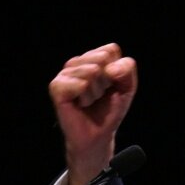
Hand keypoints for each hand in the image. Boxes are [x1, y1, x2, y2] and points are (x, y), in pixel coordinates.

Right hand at [48, 43, 136, 184]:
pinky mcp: (56, 87)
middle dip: (107, 81)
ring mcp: (65, 73)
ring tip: (90, 100)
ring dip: (96, 92)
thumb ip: (127, 69)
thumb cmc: (110, 109)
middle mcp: (77, 62)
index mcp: (93, 57)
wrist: (98, 135)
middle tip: (100, 94)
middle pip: (102, 59)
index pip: (111, 49)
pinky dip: (86, 98)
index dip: (117, 71)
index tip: (111, 85)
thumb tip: (109, 68)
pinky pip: (81, 84)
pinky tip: (80, 104)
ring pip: (92, 71)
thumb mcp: (127, 86)